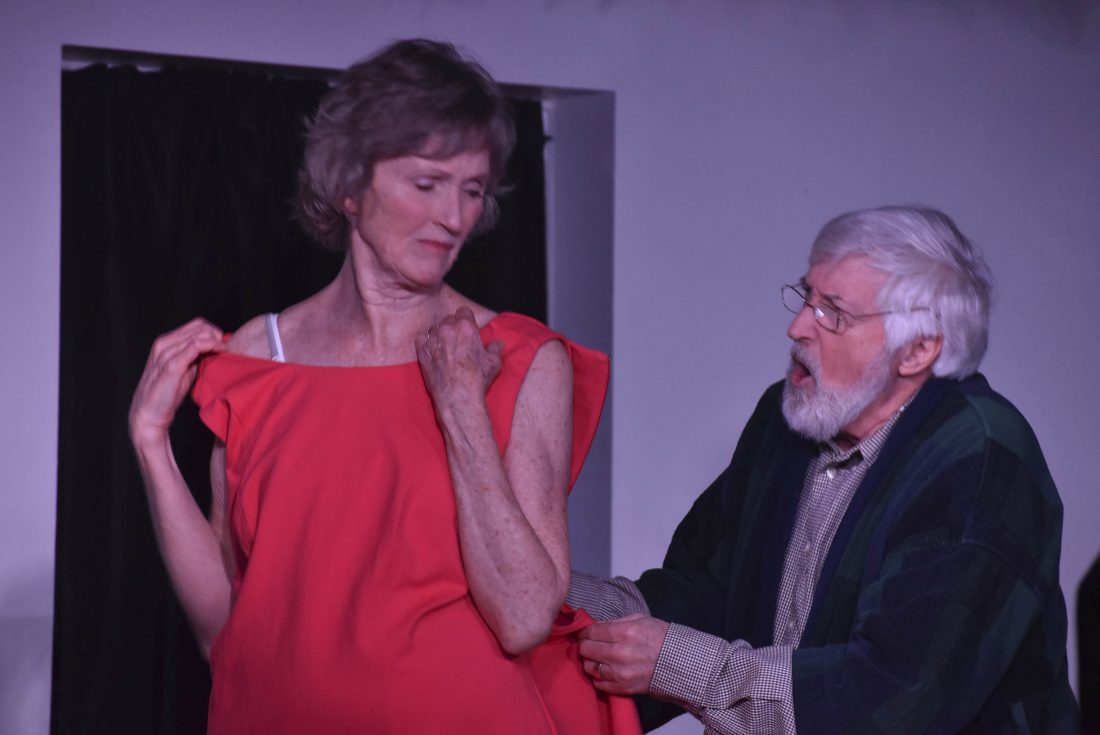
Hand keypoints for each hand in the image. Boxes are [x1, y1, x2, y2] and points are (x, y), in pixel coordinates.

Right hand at [129, 318, 224, 445]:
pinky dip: (211, 345)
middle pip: (199, 326)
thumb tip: (214, 349)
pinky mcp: (172, 364)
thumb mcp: (184, 369)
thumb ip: (195, 357)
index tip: (224, 343)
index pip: (196, 325)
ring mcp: (166, 352)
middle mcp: (164, 343)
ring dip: (216, 340)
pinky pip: (196, 345)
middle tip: (226, 347)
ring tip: (225, 350)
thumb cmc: (167, 392)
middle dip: (217, 334)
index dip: (213, 331)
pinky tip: (220, 351)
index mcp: (166, 342)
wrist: (150, 412)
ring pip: (199, 333)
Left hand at [415, 307, 501, 409]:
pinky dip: (427, 342)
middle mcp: (448, 329)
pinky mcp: (422, 352)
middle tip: (459, 339)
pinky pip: (422, 338)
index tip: (468, 327)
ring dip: (441, 333)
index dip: (466, 319)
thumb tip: (498, 343)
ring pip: (435, 328)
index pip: (464, 311)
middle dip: (454, 326)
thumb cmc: (477, 379)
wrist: (458, 397)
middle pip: (449, 318)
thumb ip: (495, 349)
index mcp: (466, 327)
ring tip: (446, 346)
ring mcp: (433, 340)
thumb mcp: (494, 363)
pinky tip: (433, 350)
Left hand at [577, 613, 670, 694]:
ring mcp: (620, 673)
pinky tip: (607, 670)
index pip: (591, 632)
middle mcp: (619, 653)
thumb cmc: (659, 637)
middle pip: (586, 649)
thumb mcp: (639, 619)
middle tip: (590, 644)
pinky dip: (599, 676)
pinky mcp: (622, 688)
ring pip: (589, 667)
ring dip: (591, 661)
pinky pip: (598, 683)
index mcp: (625, 633)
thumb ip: (615, 622)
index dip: (584, 632)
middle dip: (585, 645)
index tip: (585, 633)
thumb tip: (594, 626)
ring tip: (599, 657)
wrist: (678, 663)